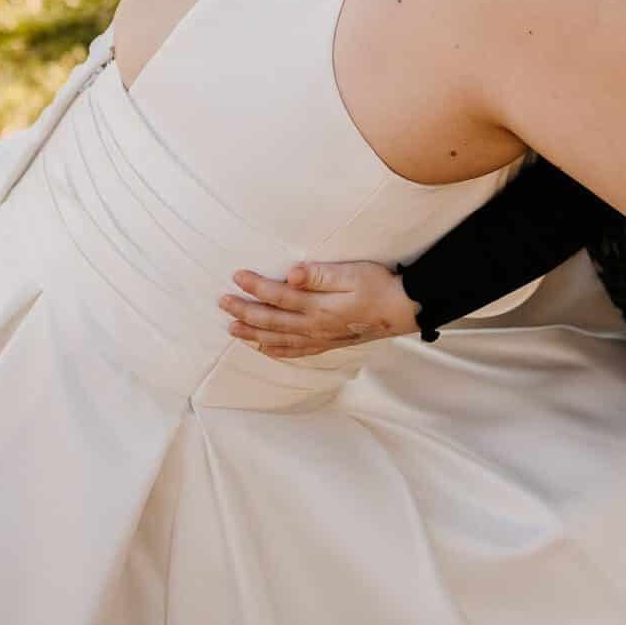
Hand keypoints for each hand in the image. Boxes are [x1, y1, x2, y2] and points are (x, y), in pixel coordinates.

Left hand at [221, 261, 420, 358]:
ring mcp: (320, 338)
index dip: (255, 286)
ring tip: (231, 328)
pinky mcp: (327, 343)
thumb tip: (291, 275)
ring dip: (253, 333)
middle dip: (244, 311)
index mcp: (319, 307)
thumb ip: (320, 275)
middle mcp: (315, 326)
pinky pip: (295, 351)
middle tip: (222, 302)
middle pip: (271, 321)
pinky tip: (264, 348)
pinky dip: (276, 351)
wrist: (403, 310)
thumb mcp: (352, 273)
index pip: (278, 296)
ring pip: (279, 338)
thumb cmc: (379, 286)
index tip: (236, 276)